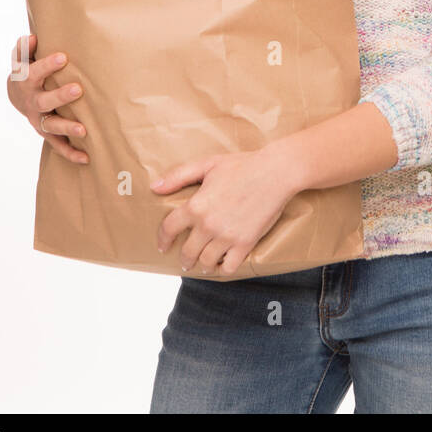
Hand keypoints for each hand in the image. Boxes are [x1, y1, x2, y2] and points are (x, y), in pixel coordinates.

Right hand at [7, 32, 87, 164]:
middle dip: (60, 96)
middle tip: (78, 89)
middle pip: (44, 101)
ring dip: (66, 128)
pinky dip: (71, 152)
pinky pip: (58, 145)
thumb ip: (25, 49)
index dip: (46, 65)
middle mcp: (32, 102)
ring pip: (51, 126)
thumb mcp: (23, 58)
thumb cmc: (28, 70)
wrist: (18, 95)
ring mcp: (39, 119)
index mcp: (25, 82)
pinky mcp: (47, 132)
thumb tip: (31, 37)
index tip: (63, 57)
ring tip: (83, 129)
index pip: (33, 73)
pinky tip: (87, 157)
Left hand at [152, 145, 297, 276]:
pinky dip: (224, 268)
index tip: (163, 246)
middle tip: (187, 260)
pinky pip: (229, 267)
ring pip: (206, 262)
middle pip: (187, 252)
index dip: (163, 240)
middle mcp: (208, 225)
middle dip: (185, 258)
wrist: (277, 172)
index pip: (169, 229)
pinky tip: (224, 263)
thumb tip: (154, 187)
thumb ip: (179, 176)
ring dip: (203, 264)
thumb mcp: (208, 164)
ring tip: (205, 263)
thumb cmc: (244, 165)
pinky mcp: (246, 243)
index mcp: (196, 206)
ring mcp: (227, 236)